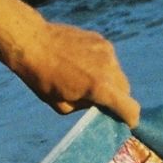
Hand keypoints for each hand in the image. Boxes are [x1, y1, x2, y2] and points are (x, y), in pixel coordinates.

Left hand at [3, 9, 139, 126]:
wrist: (32, 43)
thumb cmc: (42, 78)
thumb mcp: (63, 105)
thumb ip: (86, 108)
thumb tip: (99, 106)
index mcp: (100, 87)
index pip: (130, 107)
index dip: (130, 118)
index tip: (126, 122)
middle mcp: (108, 67)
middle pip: (125, 90)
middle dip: (117, 99)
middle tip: (101, 103)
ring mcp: (106, 51)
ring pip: (118, 73)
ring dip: (110, 81)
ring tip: (87, 81)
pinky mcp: (101, 40)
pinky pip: (109, 59)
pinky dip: (102, 66)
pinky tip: (82, 65)